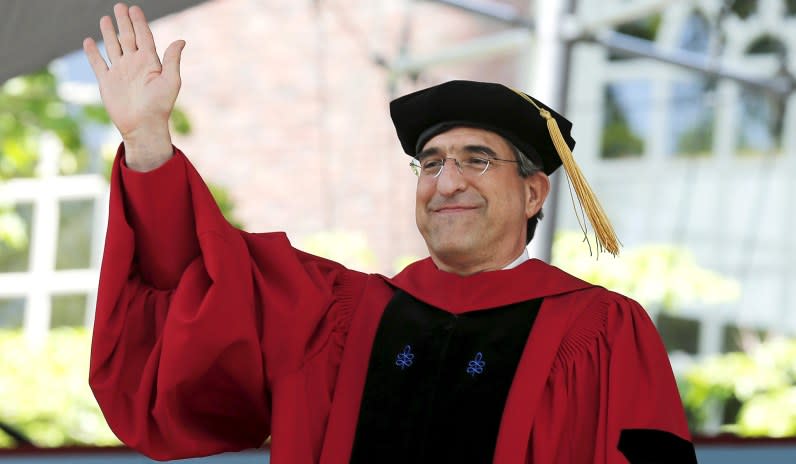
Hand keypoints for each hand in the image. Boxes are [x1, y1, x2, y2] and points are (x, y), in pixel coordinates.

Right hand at [83, 3, 184, 170]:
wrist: (143, 126)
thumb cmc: (160, 106)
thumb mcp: (170, 81)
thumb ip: (172, 60)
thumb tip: (181, 40)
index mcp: (149, 62)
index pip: (144, 37)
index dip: (139, 23)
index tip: (135, 9)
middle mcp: (134, 64)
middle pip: (127, 38)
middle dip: (124, 22)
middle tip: (120, 6)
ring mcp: (120, 72)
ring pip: (113, 47)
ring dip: (109, 33)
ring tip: (106, 19)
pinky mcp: (107, 82)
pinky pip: (98, 63)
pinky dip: (92, 53)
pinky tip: (88, 41)